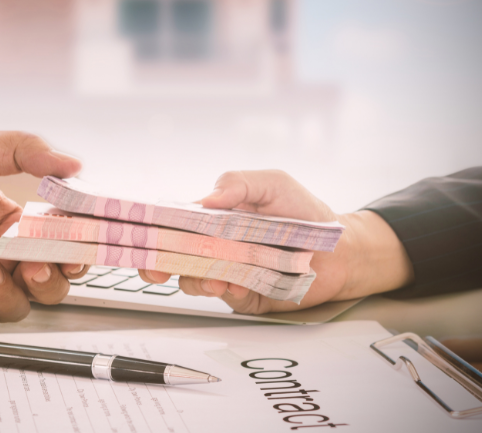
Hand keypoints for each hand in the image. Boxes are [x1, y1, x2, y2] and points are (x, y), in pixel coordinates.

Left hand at [0, 131, 87, 333]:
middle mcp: (0, 256)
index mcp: (12, 222)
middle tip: (35, 264)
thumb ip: (23, 151)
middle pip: (48, 284)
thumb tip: (75, 165)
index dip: (75, 249)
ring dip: (10, 292)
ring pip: (18, 307)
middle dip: (50, 279)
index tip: (78, 245)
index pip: (60, 244)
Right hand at [139, 170, 414, 313]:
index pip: (174, 225)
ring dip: (194, 279)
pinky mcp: (245, 296)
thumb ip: (239, 183)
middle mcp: (214, 248)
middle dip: (157, 265)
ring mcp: (228, 273)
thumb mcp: (272, 183)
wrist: (340, 248)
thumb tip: (205, 199)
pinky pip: (225, 298)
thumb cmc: (303, 211)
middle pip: (173, 259)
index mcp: (213, 220)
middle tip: (154, 270)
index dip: (154, 232)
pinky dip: (225, 291)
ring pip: (193, 281)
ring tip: (212, 275)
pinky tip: (233, 283)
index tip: (142, 237)